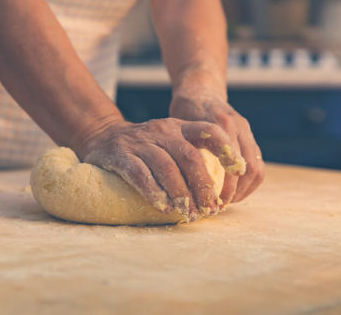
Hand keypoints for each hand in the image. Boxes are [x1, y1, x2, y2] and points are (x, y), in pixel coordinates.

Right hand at [73, 118, 244, 219]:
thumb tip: (220, 191)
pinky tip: (164, 207)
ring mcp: (140, 142)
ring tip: (189, 213)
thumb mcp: (169, 141)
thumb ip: (190, 156)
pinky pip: (140, 175)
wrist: (103, 136)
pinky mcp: (120, 155)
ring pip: (166, 168)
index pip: (209, 130)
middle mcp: (161, 130)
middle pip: (189, 157)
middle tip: (210, 209)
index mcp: (178, 126)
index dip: (226, 149)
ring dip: (181, 194)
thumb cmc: (145, 147)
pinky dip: (154, 193)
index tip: (238, 170)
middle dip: (203, 186)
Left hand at [169, 92, 264, 205]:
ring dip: (244, 190)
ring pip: (257, 169)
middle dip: (236, 192)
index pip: (233, 164)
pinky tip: (232, 192)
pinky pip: (257, 165)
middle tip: (219, 206)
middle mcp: (240, 127)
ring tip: (226, 202)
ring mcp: (248, 132)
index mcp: (223, 124)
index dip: (227, 187)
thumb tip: (180, 179)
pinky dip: (248, 182)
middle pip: (250, 169)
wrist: (201, 88)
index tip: (213, 201)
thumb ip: (187, 145)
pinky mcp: (250, 138)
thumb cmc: (186, 108)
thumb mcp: (180, 124)